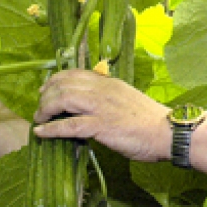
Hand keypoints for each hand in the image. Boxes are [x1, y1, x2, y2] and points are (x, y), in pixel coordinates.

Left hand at [33, 69, 170, 162]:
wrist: (167, 132)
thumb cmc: (150, 120)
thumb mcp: (127, 98)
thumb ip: (109, 97)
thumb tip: (91, 104)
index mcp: (109, 82)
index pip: (75, 73)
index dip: (55, 80)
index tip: (45, 89)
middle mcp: (102, 90)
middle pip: (64, 84)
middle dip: (46, 95)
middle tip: (39, 108)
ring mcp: (101, 107)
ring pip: (63, 99)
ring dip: (45, 109)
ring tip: (39, 119)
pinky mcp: (101, 126)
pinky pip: (70, 125)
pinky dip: (52, 128)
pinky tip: (41, 133)